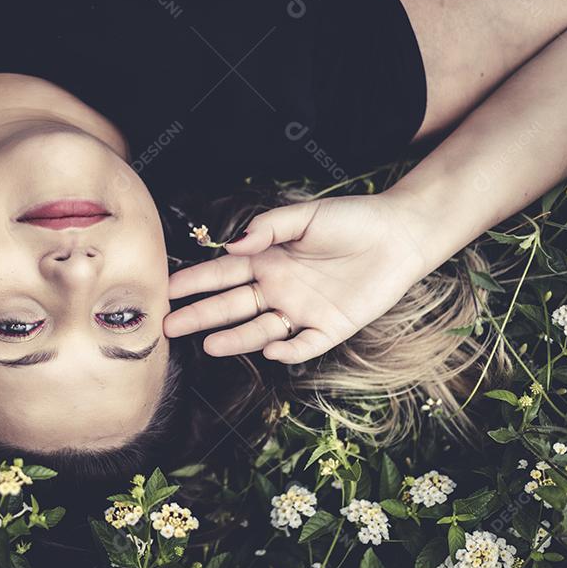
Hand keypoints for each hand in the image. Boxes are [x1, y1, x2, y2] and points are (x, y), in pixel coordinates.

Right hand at [163, 194, 431, 362]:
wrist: (400, 235)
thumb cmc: (352, 220)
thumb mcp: (306, 216)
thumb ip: (269, 227)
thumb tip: (233, 245)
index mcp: (267, 260)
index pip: (222, 274)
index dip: (194, 281)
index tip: (166, 289)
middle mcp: (278, 289)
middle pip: (232, 306)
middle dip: (200, 315)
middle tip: (169, 326)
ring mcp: (302, 311)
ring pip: (260, 329)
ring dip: (236, 338)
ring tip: (209, 346)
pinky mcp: (330, 327)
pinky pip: (305, 345)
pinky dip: (288, 351)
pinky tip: (271, 351)